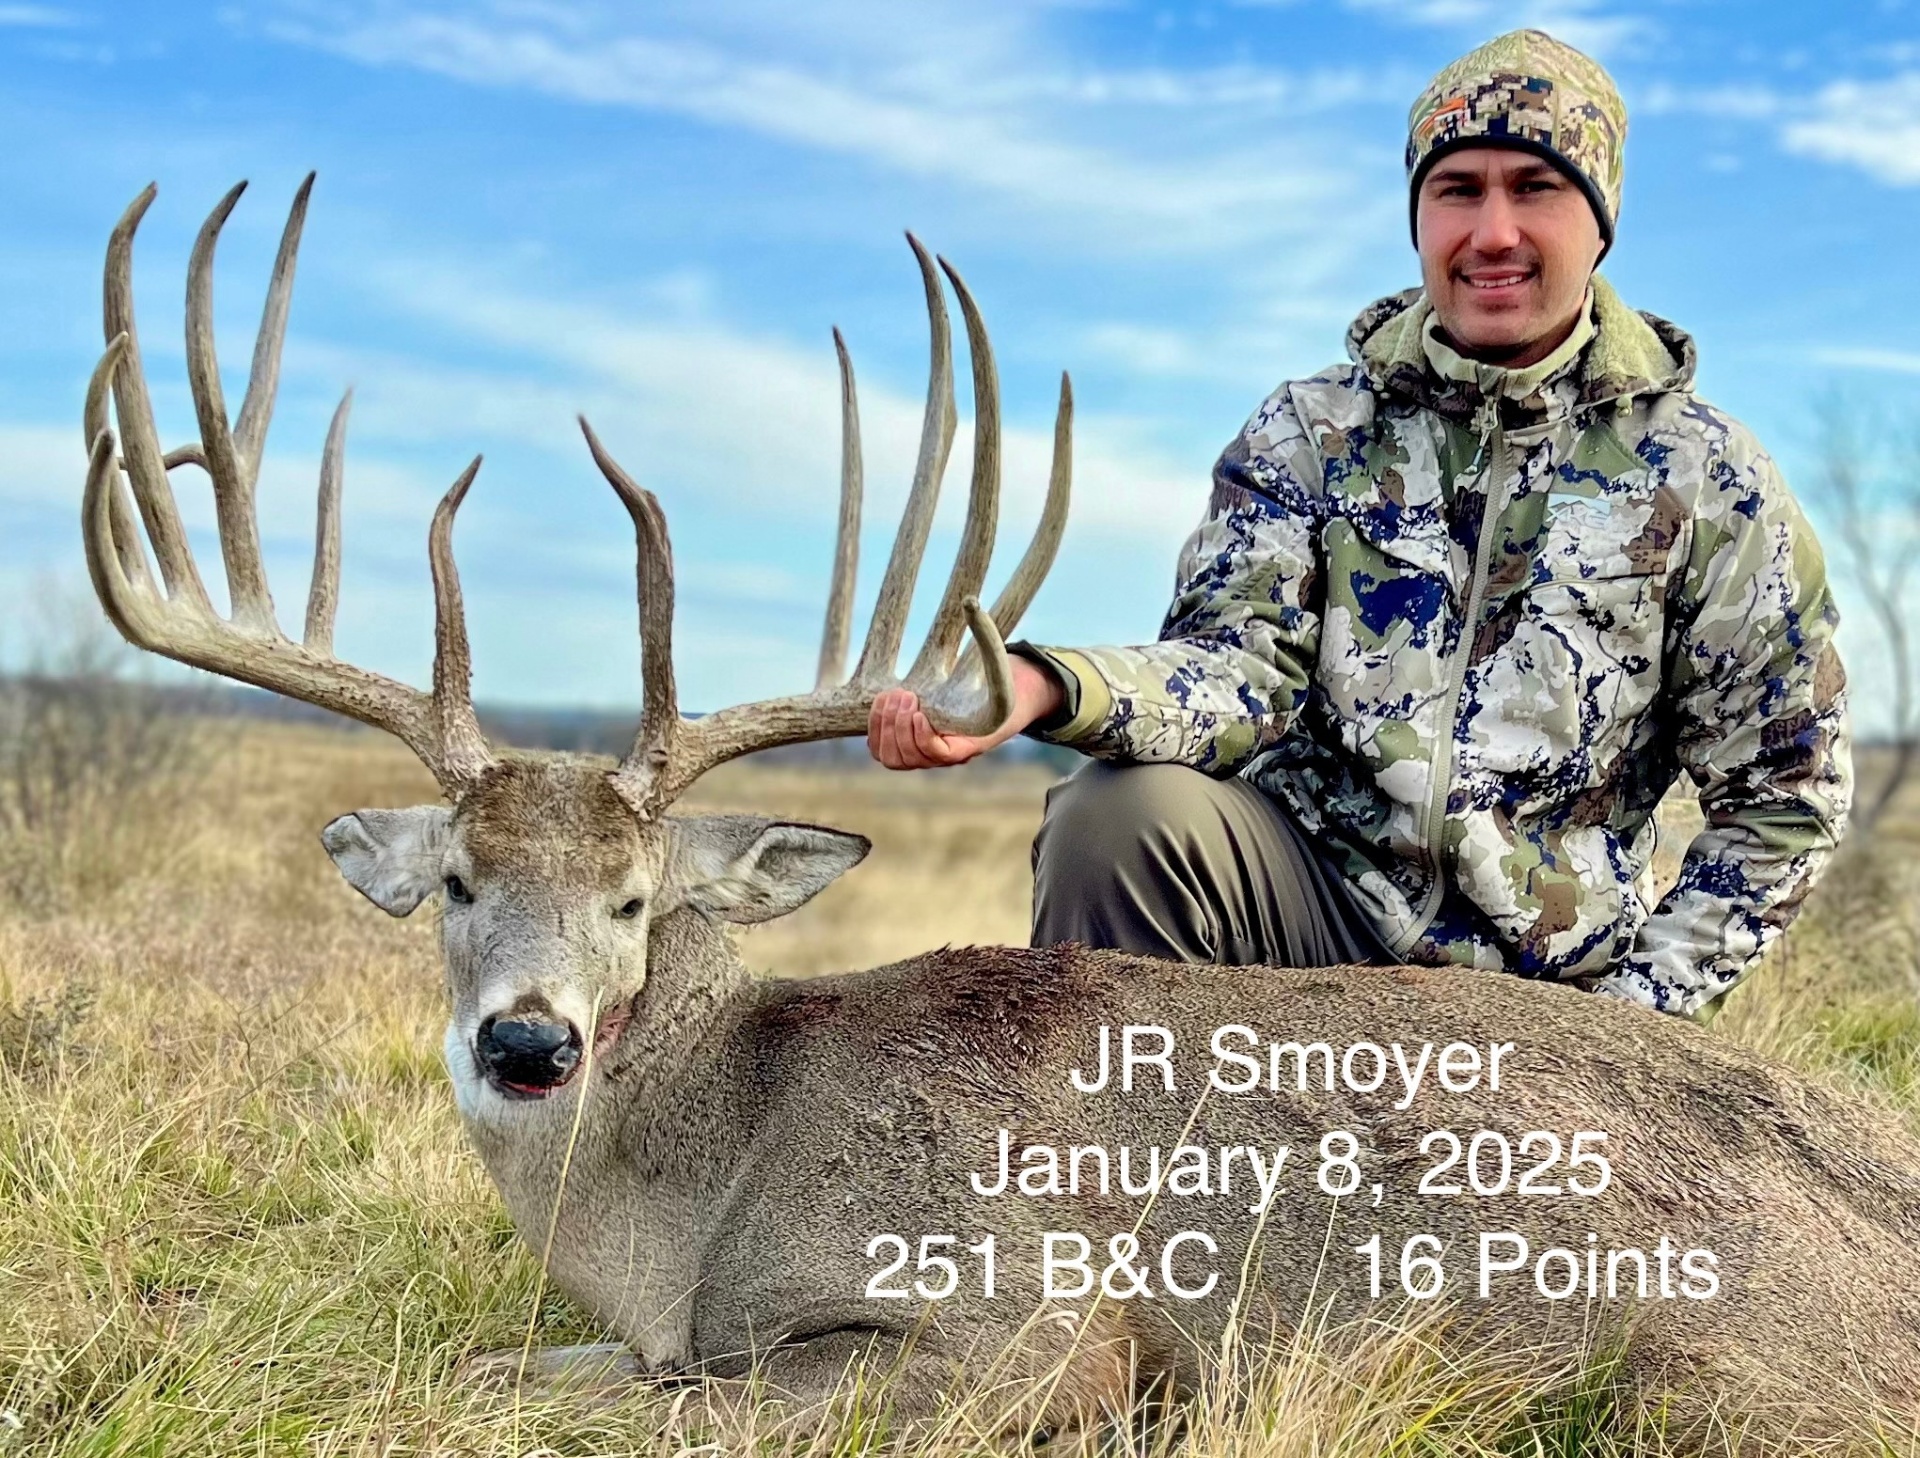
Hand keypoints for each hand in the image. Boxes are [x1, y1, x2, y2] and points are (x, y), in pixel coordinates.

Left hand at [867, 656, 1065, 769]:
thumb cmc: (999, 684)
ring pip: (891, 758)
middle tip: (906, 693)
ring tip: (894, 695)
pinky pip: (881, 751)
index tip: (921, 708)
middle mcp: (945, 755)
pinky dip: (876, 728)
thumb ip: (989, 641)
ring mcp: (924, 755)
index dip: (924, 736)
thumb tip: (969, 601)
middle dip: (900, 725)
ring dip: (885, 726)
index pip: (940, 754)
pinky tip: (884, 700)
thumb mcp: (1001, 665)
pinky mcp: (908, 747)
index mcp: (971, 742)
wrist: (997, 705)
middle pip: (909, 758)